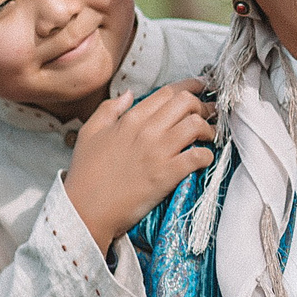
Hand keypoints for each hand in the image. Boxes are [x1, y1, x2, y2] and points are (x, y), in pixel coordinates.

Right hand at [66, 78, 215, 253]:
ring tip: (210, 136)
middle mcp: (147, 131)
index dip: (189, 86)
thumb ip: (108, 109)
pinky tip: (205, 158)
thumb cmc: (86, 174)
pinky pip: (198, 156)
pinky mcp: (168, 174)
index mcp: (130, 119)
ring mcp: (158, 152)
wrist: (86, 209)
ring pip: (196, 125)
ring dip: (208, 128)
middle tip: (209, 113)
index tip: (200, 87)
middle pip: (186, 103)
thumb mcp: (89, 133)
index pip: (167, 92)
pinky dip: (207, 155)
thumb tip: (129, 94)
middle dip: (203, 104)